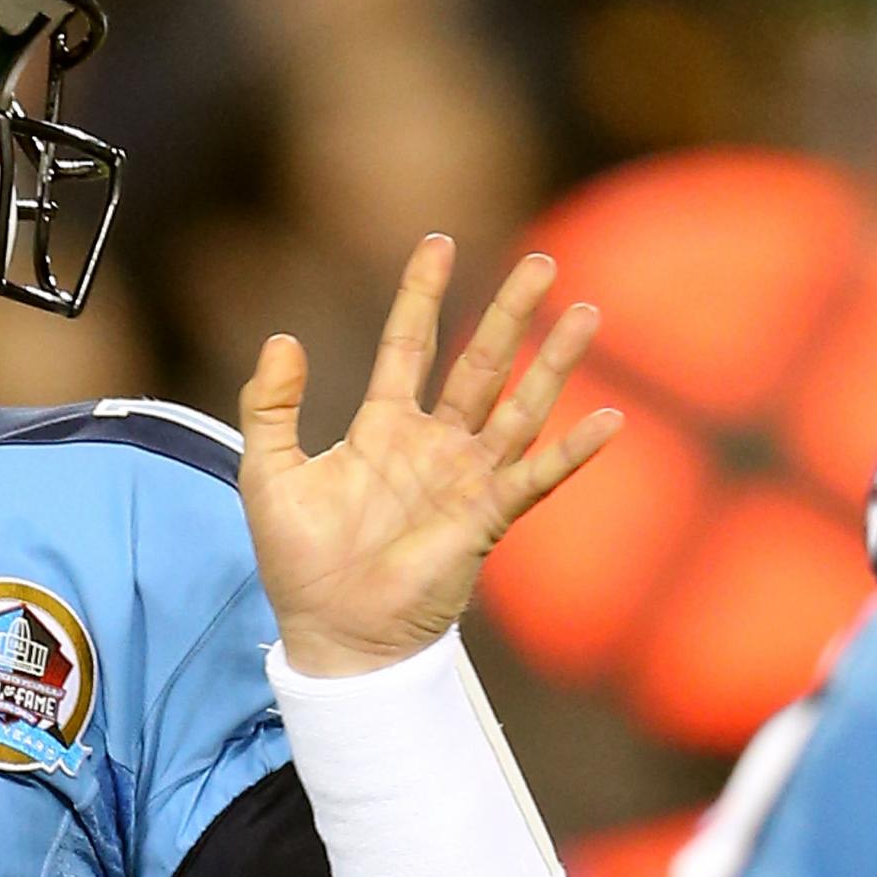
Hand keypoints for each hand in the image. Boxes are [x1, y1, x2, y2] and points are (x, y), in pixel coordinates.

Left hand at [238, 234, 621, 676]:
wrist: (331, 633)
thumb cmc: (299, 560)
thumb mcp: (267, 472)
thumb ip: (270, 406)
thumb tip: (283, 338)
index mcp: (381, 426)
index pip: (407, 344)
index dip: (422, 296)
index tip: (438, 243)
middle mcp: (433, 444)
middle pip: (479, 363)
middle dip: (508, 314)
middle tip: (539, 261)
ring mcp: (465, 479)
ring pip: (518, 406)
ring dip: (553, 363)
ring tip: (586, 313)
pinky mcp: (485, 519)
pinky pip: (535, 477)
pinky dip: (572, 451)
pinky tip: (608, 420)